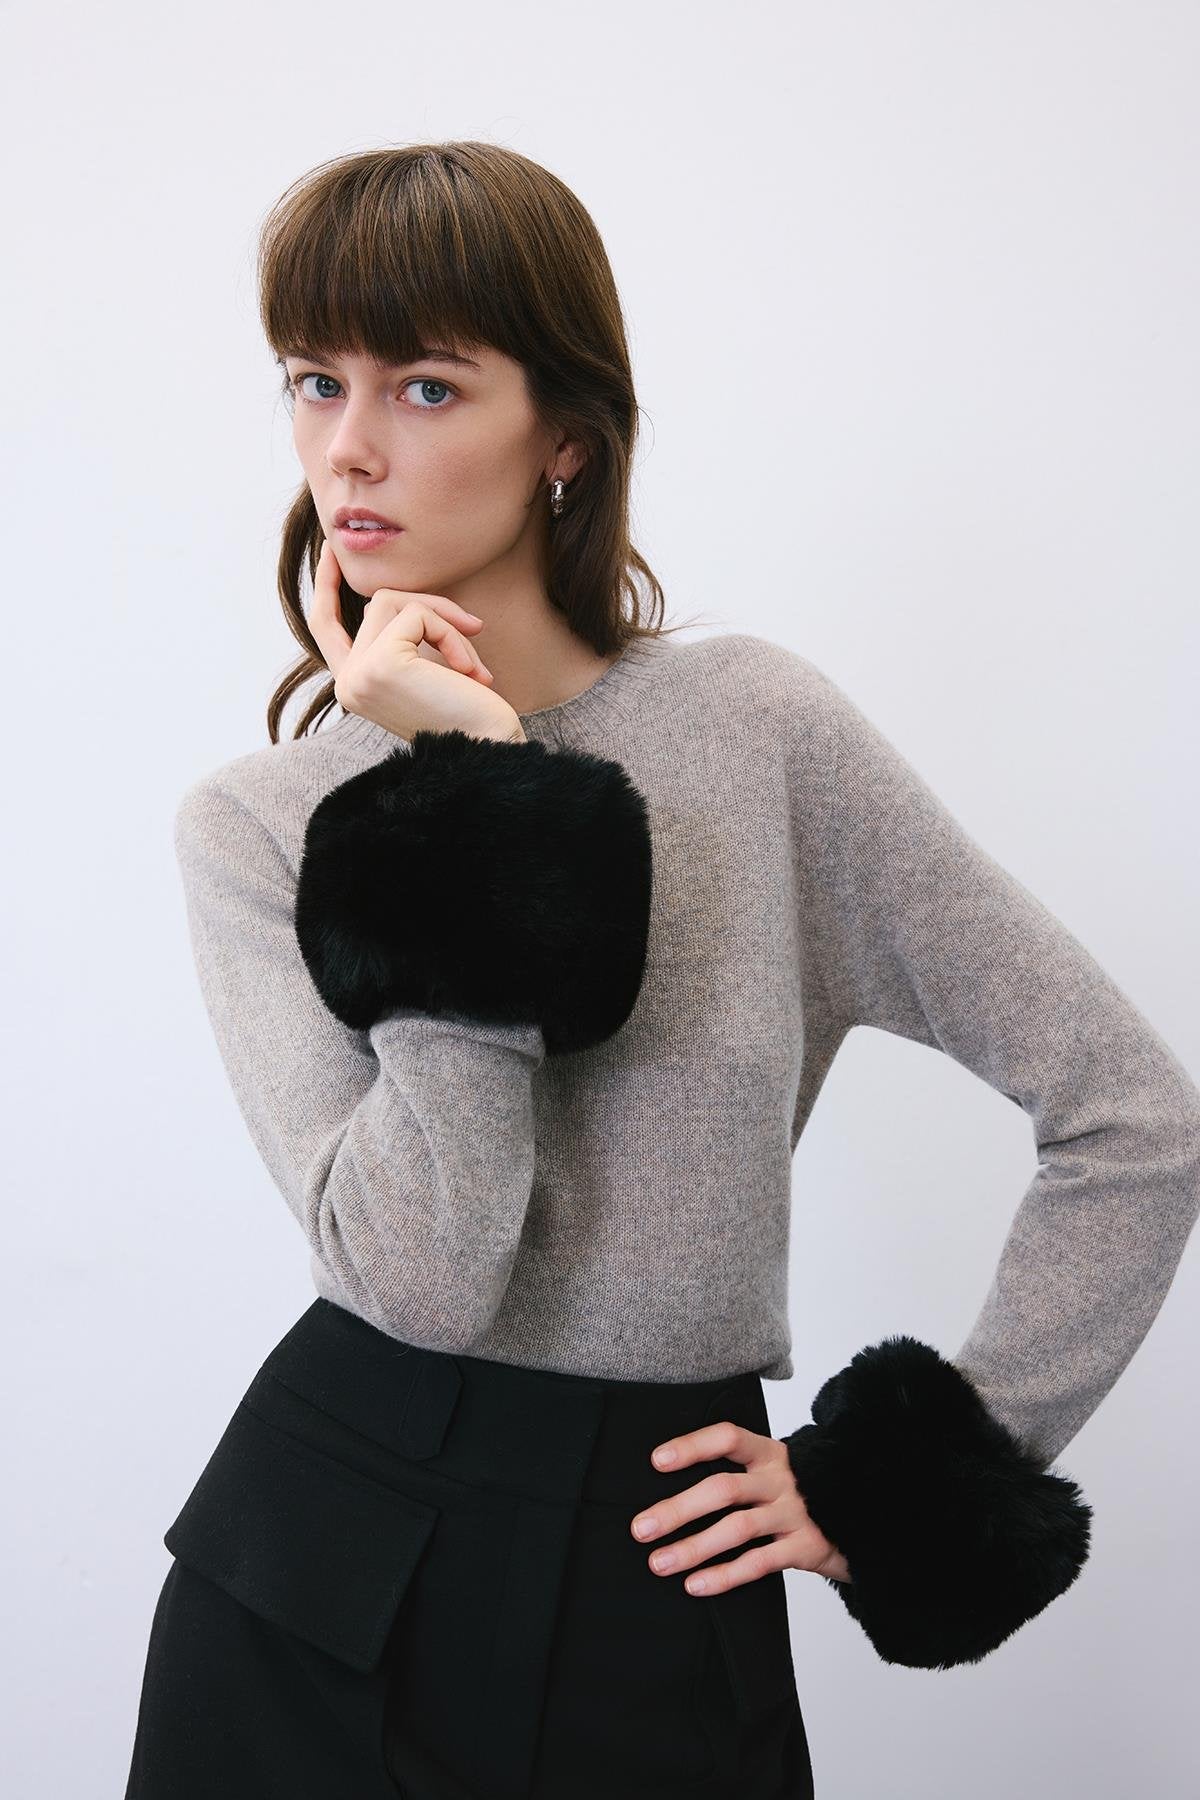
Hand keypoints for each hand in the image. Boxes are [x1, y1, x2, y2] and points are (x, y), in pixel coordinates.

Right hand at [307, 538, 525, 743]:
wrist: (489, 749)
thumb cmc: (470, 715)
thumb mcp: (427, 670)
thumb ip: (405, 639)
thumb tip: (400, 599)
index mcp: (354, 687)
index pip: (324, 627)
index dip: (326, 585)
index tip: (331, 550)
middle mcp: (347, 683)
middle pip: (377, 603)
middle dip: (431, 607)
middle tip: (475, 628)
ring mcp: (358, 674)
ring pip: (395, 601)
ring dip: (445, 623)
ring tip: (473, 665)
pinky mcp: (381, 663)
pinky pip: (416, 613)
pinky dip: (450, 633)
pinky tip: (469, 671)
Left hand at [630, 1422, 851, 1595]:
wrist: (861, 1519)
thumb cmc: (797, 1496)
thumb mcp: (772, 1473)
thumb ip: (736, 1475)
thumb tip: (668, 1490)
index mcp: (769, 1454)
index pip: (728, 1438)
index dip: (692, 1446)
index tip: (656, 1461)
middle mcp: (782, 1479)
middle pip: (724, 1489)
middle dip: (678, 1509)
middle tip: (640, 1528)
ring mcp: (795, 1513)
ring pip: (737, 1529)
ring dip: (693, 1547)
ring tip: (658, 1563)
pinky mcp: (806, 1548)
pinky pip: (759, 1563)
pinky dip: (724, 1575)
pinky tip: (695, 1585)